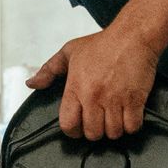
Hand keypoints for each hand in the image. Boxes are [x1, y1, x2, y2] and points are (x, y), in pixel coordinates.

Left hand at [25, 24, 159, 139]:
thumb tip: (32, 84)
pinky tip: (128, 115)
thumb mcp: (70, 52)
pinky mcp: (135, 100)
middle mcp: (94, 96)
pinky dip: (131, 125)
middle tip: (100, 120)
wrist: (133, 35)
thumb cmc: (103, 44)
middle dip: (95, 130)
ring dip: (114, 129)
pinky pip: (132, 127)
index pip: (68, 124)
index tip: (79, 126)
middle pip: (92, 133)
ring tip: (114, 117)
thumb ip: (49, 70)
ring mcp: (115, 99)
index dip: (73, 130)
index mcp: (76, 87)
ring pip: (113, 133)